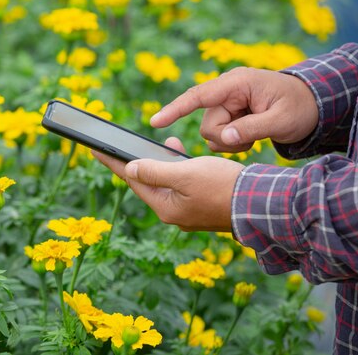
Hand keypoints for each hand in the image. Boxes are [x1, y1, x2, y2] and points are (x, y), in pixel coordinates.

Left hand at [92, 138, 243, 231]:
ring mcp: (188, 212)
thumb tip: (129, 168)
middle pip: (147, 183)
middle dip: (140, 161)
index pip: (132, 180)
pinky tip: (185, 157)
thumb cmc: (223, 186)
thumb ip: (153, 170)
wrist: (262, 204)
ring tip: (168, 145)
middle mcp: (174, 213)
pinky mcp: (202, 207)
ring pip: (167, 183)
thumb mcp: (184, 174)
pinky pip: (182, 186)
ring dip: (163, 162)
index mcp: (165, 208)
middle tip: (127, 145)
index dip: (113, 163)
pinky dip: (180, 170)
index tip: (95, 150)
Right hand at [149, 67, 318, 152]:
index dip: (175, 109)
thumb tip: (224, 138)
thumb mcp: (282, 120)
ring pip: (211, 132)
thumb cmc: (301, 107)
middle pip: (207, 123)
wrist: (314, 105)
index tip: (155, 122)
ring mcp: (227, 103)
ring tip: (254, 138)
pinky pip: (218, 135)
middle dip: (226, 138)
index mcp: (237, 83)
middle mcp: (227, 90)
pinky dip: (232, 142)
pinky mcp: (229, 114)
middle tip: (250, 141)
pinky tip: (250, 138)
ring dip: (230, 142)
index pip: (198, 96)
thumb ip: (252, 129)